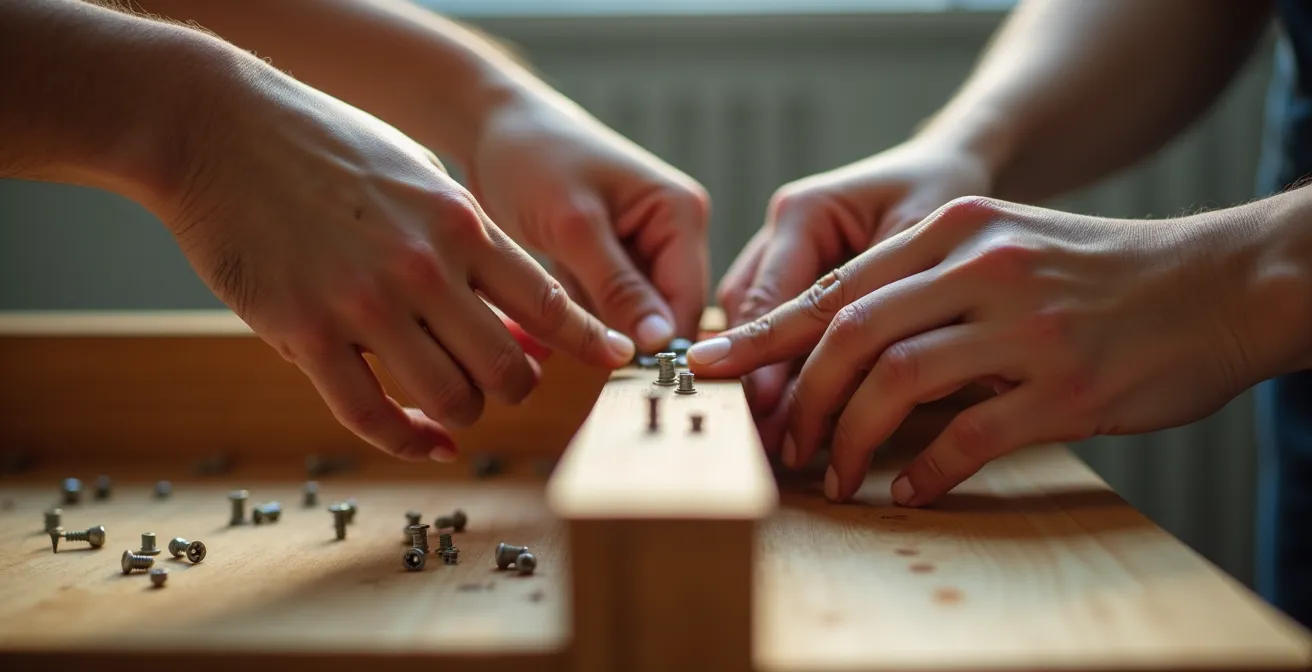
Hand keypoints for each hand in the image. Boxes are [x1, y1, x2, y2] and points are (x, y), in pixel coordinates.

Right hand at [165, 67, 633, 461]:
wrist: (219, 129)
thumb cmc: (326, 147)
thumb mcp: (419, 176)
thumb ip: (469, 243)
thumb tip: (519, 318)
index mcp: (460, 223)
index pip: (548, 302)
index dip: (587, 342)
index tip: (613, 360)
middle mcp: (424, 267)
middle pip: (508, 368)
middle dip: (515, 389)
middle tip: (500, 386)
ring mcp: (365, 304)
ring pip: (450, 400)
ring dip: (461, 416)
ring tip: (451, 406)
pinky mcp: (306, 332)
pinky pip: (371, 415)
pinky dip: (406, 441)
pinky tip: (420, 439)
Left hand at [466, 91, 709, 350]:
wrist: (487, 125)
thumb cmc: (531, 157)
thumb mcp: (574, 225)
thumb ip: (618, 286)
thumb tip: (660, 344)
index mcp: (681, 213)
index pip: (688, 300)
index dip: (663, 345)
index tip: (624, 380)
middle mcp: (671, 232)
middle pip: (665, 313)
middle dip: (627, 338)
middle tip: (579, 357)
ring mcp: (640, 248)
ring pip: (633, 317)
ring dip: (600, 331)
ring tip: (558, 325)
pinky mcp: (608, 261)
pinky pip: (606, 308)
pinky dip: (581, 317)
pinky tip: (549, 314)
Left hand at [692, 196, 1305, 504]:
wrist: (1218, 284)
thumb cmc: (1098, 274)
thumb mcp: (1007, 246)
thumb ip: (927, 281)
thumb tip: (836, 344)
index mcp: (958, 228)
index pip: (837, 285)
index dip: (765, 334)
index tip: (710, 367)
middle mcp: (982, 265)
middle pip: (849, 331)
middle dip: (798, 396)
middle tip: (780, 442)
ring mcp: (1024, 325)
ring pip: (894, 381)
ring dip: (847, 438)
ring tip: (833, 473)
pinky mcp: (1064, 386)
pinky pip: (966, 437)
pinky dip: (923, 471)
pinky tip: (908, 491)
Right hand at [705, 138, 991, 448]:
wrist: (950, 161)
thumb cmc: (945, 192)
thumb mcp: (927, 244)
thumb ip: (893, 305)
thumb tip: (871, 378)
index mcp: (805, 212)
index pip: (775, 298)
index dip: (767, 358)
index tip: (764, 410)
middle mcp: (782, 228)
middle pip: (752, 312)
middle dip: (757, 375)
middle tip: (762, 435)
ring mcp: (783, 248)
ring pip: (755, 319)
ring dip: (765, 374)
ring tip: (773, 434)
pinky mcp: (797, 268)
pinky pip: (779, 319)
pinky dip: (785, 361)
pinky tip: (793, 408)